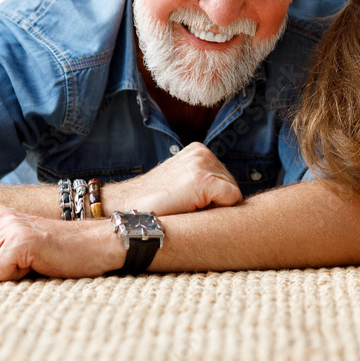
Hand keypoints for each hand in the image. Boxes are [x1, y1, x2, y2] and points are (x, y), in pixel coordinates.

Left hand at [0, 205, 116, 280]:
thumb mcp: (13, 246)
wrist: (94, 245)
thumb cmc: (55, 252)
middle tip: (22, 263)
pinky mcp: (21, 240)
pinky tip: (34, 264)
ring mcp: (9, 225)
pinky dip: (15, 276)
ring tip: (29, 262)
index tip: (9, 261)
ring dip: (4, 275)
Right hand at [103, 141, 242, 215]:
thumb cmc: (153, 202)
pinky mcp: (203, 179)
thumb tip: (232, 197)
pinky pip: (231, 199)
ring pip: (233, 193)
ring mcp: (203, 164)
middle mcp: (202, 152)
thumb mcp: (180, 180)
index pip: (226, 178)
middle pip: (232, 185)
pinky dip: (218, 210)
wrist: (126, 206)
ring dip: (215, 206)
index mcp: (198, 150)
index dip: (215, 198)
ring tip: (188, 207)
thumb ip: (202, 179)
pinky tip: (193, 210)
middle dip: (217, 201)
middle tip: (189, 207)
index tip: (194, 204)